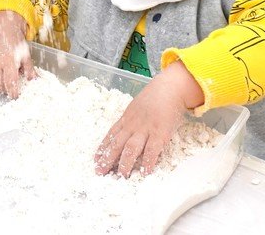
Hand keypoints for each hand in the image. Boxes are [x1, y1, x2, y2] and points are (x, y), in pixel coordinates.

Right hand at [0, 10, 34, 98]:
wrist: (3, 28)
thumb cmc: (15, 41)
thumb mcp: (26, 54)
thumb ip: (29, 68)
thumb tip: (32, 79)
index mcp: (10, 62)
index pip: (10, 83)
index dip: (13, 92)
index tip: (15, 96)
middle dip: (4, 90)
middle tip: (8, 89)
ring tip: (0, 87)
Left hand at [94, 61, 202, 177]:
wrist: (169, 88)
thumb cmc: (154, 98)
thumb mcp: (136, 108)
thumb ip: (130, 121)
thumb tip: (124, 134)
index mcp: (126, 119)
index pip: (110, 136)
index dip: (102, 149)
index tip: (95, 160)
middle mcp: (132, 125)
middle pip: (116, 144)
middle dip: (107, 159)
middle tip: (100, 172)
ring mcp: (145, 129)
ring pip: (131, 148)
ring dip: (125, 163)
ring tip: (121, 176)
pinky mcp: (160, 133)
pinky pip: (152, 150)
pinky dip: (147, 162)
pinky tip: (144, 172)